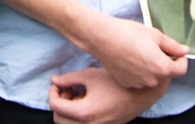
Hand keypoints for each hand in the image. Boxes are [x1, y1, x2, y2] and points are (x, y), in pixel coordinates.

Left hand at [45, 68, 167, 123]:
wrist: (142, 93)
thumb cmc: (118, 83)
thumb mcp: (90, 76)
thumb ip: (69, 79)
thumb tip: (54, 80)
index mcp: (83, 112)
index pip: (55, 105)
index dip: (52, 92)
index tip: (57, 84)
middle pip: (59, 119)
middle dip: (59, 103)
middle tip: (67, 90)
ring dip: (68, 112)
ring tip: (78, 95)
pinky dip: (78, 117)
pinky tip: (88, 101)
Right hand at [66, 16, 187, 88]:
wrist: (102, 38)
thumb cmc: (128, 33)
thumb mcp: (155, 35)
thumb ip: (173, 45)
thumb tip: (183, 50)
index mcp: (162, 68)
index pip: (182, 69)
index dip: (181, 59)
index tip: (175, 52)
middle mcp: (152, 80)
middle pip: (166, 73)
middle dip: (164, 62)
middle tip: (154, 48)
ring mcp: (139, 83)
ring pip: (152, 76)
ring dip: (151, 67)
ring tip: (139, 52)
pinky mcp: (127, 83)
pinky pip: (139, 79)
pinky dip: (139, 71)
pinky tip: (130, 59)